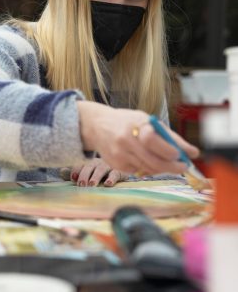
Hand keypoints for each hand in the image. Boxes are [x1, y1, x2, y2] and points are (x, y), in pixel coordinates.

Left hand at [70, 158, 127, 186]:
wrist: (120, 166)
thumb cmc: (99, 173)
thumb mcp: (86, 172)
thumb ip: (74, 173)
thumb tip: (61, 172)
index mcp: (88, 163)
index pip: (80, 164)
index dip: (76, 170)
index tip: (73, 178)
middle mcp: (97, 163)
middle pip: (89, 166)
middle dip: (84, 175)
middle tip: (81, 184)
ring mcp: (108, 166)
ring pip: (101, 169)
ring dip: (96, 177)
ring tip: (92, 184)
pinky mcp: (119, 171)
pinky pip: (115, 173)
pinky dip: (111, 178)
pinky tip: (108, 184)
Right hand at [77, 101, 198, 175]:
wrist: (98, 125)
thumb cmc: (128, 122)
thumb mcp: (147, 121)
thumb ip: (169, 136)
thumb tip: (193, 152)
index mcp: (136, 124)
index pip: (153, 140)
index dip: (168, 150)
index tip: (181, 155)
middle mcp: (126, 140)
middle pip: (153, 160)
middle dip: (172, 166)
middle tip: (183, 167)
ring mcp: (120, 154)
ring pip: (148, 168)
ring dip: (162, 168)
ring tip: (168, 163)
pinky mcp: (116, 165)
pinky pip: (139, 170)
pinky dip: (147, 167)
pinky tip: (144, 158)